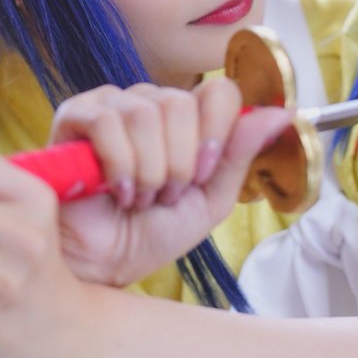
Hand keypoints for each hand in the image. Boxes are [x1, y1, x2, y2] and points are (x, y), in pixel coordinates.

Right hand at [49, 77, 292, 284]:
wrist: (104, 266)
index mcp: (186, 119)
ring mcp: (111, 105)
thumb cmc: (150, 235)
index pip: (219, 91)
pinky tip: (117, 190)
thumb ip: (239, 155)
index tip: (201, 176)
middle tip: (164, 195)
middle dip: (178, 163)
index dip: (215, 134)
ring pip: (145, 113)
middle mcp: (150, 103)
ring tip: (138, 198)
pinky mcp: (74, 116)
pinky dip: (119, 164)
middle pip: (181, 102)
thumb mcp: (209, 200)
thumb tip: (282, 113)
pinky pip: (107, 121)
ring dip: (148, 171)